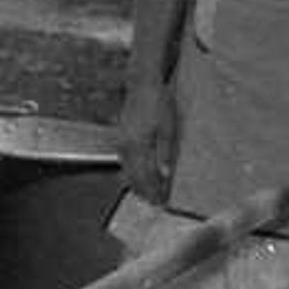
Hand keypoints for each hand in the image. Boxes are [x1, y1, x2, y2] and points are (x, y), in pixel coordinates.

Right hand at [116, 80, 177, 201]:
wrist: (143, 84)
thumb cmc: (159, 103)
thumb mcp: (168, 127)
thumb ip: (165, 152)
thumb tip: (165, 175)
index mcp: (138, 145)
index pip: (145, 176)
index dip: (153, 191)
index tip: (162, 203)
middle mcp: (126, 147)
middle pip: (134, 176)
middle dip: (145, 191)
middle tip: (155, 204)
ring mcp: (121, 142)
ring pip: (127, 170)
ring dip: (136, 184)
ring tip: (146, 195)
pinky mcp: (120, 137)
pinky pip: (123, 161)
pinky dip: (130, 172)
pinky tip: (136, 176)